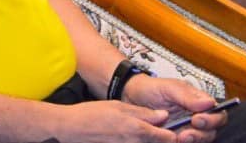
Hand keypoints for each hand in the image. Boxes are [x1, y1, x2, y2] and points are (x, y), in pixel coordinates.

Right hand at [49, 99, 181, 142]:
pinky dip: (138, 142)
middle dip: (163, 139)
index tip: (173, 130)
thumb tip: (163, 115)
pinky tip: (131, 137)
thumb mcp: (119, 106)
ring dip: (151, 140)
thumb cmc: (91, 115)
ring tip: (141, 132)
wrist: (72, 128)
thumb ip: (143, 112)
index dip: (172, 134)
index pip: (167, 138)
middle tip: (161, 132)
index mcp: (137, 129)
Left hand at [122, 76, 223, 141]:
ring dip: (193, 140)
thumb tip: (208, 103)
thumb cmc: (150, 89)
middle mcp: (196, 116)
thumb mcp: (168, 87)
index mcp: (198, 102)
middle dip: (202, 134)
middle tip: (187, 132)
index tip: (198, 119)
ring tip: (178, 137)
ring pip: (201, 140)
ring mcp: (187, 128)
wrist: (130, 97)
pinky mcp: (176, 137)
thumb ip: (187, 95)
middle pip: (212, 130)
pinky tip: (173, 140)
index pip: (217, 113)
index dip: (212, 119)